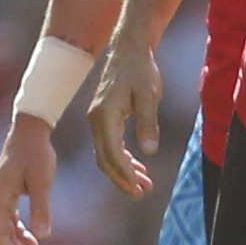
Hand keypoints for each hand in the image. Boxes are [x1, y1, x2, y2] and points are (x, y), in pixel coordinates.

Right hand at [0, 114, 57, 244]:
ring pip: (6, 230)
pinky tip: (34, 243)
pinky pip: (11, 220)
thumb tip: (42, 238)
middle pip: (1, 236)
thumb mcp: (42, 179)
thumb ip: (41, 207)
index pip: (0, 235)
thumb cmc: (36, 152)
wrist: (30, 128)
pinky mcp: (8, 193)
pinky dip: (21, 233)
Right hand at [88, 45, 160, 198]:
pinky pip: (109, 145)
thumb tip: (149, 151)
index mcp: (105, 115)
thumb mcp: (149, 95)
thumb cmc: (140, 70)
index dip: (125, 174)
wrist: (129, 49)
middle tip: (141, 194)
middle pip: (105, 159)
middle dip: (122, 179)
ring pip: (106, 154)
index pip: (113, 153)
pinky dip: (122, 159)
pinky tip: (137, 166)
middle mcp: (96, 119)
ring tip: (143, 186)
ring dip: (123, 172)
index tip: (139, 188)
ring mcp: (97, 119)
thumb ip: (148, 122)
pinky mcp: (103, 118)